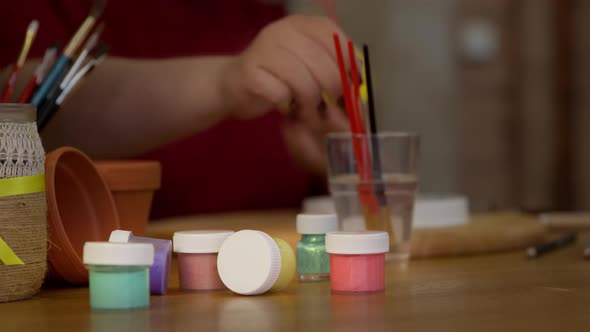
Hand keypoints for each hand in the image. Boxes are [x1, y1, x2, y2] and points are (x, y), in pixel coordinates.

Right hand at [220, 15, 350, 173]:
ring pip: (304, 82)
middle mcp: (284, 31)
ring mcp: (265, 49)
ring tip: (306, 111)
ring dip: (310, 104)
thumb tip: (360, 86)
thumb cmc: (277, 78)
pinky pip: (282, 94)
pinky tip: (285, 107)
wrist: (232, 85)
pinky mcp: (250, 72)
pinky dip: (288, 106)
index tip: (348, 88)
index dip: (348, 68)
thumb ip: (333, 69)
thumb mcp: (309, 66)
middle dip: (331, 92)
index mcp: (303, 25)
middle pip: (324, 65)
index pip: (337, 42)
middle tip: (328, 107)